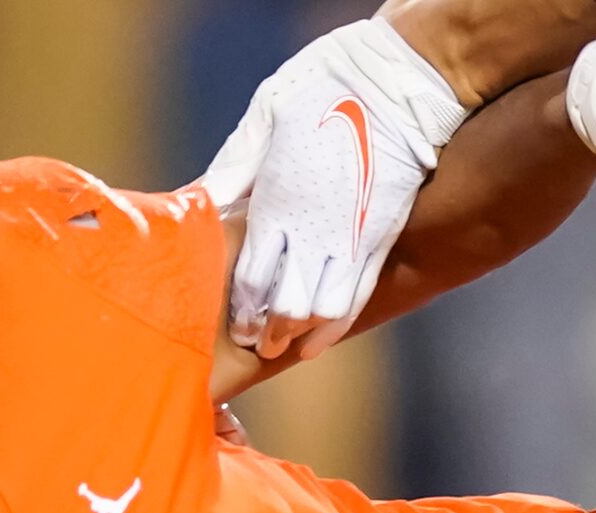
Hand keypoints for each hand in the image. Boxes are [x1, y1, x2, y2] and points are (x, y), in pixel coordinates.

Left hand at [201, 17, 471, 361]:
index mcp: (276, 203)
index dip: (242, 310)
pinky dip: (335, 327)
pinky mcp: (380, 240)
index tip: (236, 326)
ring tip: (287, 344)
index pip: (251, 278)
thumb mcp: (266, 117)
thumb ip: (233, 167)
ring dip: (301, 334)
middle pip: (285, 305)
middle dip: (268, 332)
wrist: (398, 85)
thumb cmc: (324, 90)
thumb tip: (197, 201)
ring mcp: (350, 240)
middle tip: (258, 343)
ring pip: (320, 311)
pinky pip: (356, 297)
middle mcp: (312, 231)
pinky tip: (320, 340)